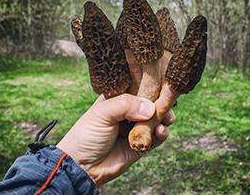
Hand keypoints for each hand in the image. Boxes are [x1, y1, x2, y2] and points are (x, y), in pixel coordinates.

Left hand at [57, 93, 173, 186]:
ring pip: (157, 119)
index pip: (137, 86)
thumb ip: (125, 105)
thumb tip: (151, 108)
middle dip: (161, 102)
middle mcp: (128, 111)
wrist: (82, 167)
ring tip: (166, 119)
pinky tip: (160, 131)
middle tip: (167, 104)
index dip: (150, 85)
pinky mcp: (141, 143)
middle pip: (150, 102)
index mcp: (117, 98)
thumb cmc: (86, 134)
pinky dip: (162, 133)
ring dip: (164, 118)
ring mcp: (135, 127)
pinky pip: (157, 136)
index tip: (163, 84)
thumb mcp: (102, 113)